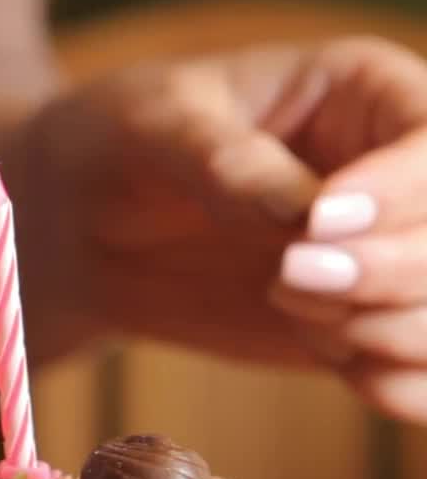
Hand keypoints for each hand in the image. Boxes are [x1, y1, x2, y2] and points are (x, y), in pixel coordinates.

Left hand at [16, 37, 426, 420]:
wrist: (83, 224)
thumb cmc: (120, 146)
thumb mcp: (156, 128)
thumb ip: (228, 163)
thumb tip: (303, 211)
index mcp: (367, 93)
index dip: (402, 191)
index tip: (319, 222)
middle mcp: (400, 177)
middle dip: (393, 271)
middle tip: (288, 278)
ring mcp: (391, 257)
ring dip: (389, 331)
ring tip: (287, 304)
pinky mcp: (369, 325)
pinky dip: (398, 385)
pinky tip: (330, 358)